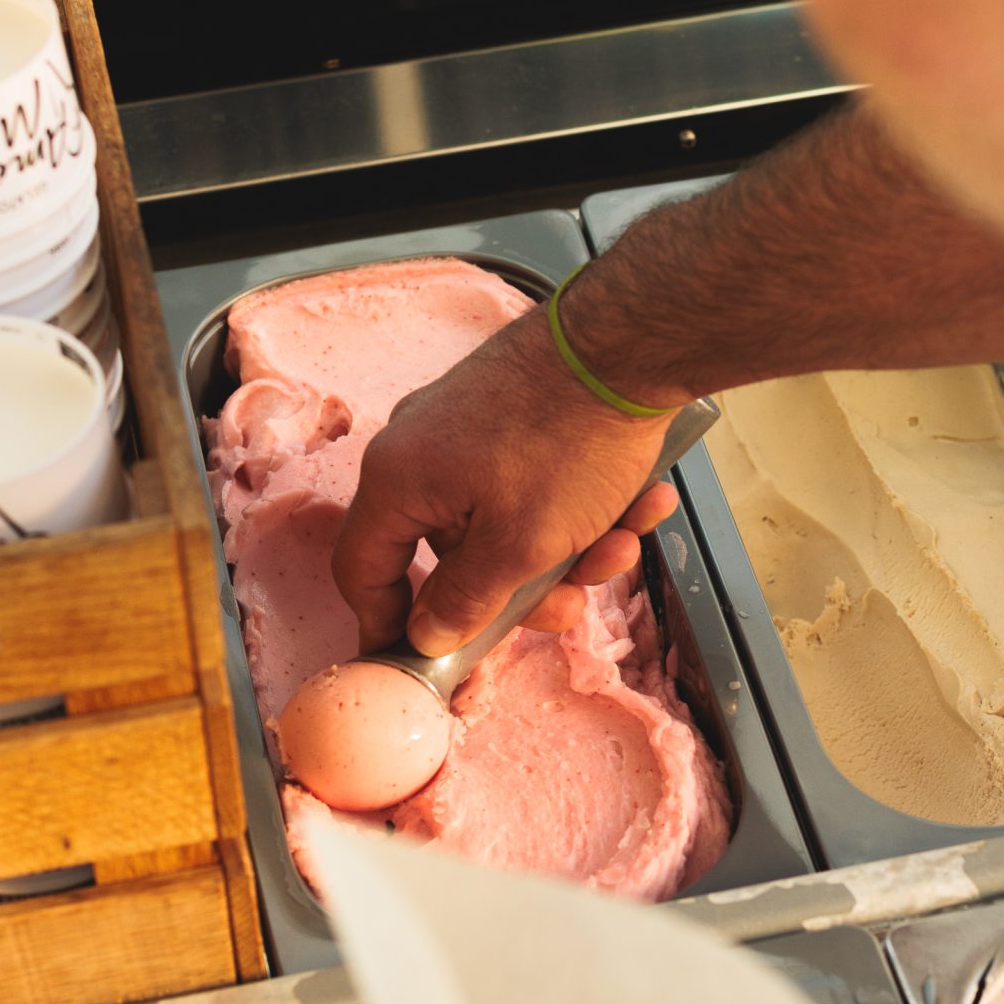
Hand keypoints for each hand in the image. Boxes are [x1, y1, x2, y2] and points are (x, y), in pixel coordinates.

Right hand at [332, 307, 677, 655]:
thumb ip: (466, 599)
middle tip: (570, 607)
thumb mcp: (519, 545)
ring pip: (508, 520)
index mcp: (399, 478)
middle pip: (454, 551)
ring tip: (624, 543)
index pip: (363, 567)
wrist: (630, 341)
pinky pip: (539, 481)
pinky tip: (641, 503)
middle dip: (521, 589)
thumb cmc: (567, 440)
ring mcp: (470, 425)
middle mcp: (422, 446)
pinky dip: (586, 504)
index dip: (384, 623)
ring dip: (569, 548)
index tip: (418, 662)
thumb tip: (427, 634)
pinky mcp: (517, 411)